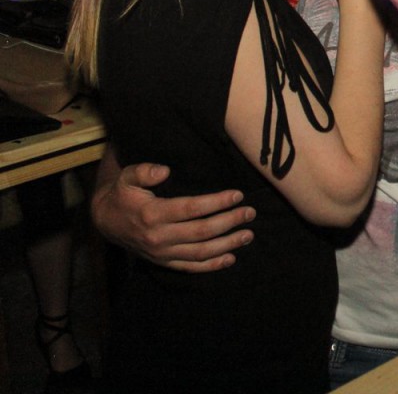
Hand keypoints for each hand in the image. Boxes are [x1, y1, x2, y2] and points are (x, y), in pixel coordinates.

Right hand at [91, 162, 255, 272]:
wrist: (106, 222)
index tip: (237, 195)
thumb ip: (143, 171)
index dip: (216, 202)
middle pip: (201, 232)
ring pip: (200, 252)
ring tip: (248, 234)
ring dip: (228, 244)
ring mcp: (162, 252)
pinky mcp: (164, 262)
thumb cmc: (123, 194)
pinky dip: (212, 265)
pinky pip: (191, 267)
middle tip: (250, 212)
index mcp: (152, 214)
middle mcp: (158, 237)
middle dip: (229, 222)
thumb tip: (165, 171)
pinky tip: (231, 258)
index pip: (191, 209)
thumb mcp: (127, 177)